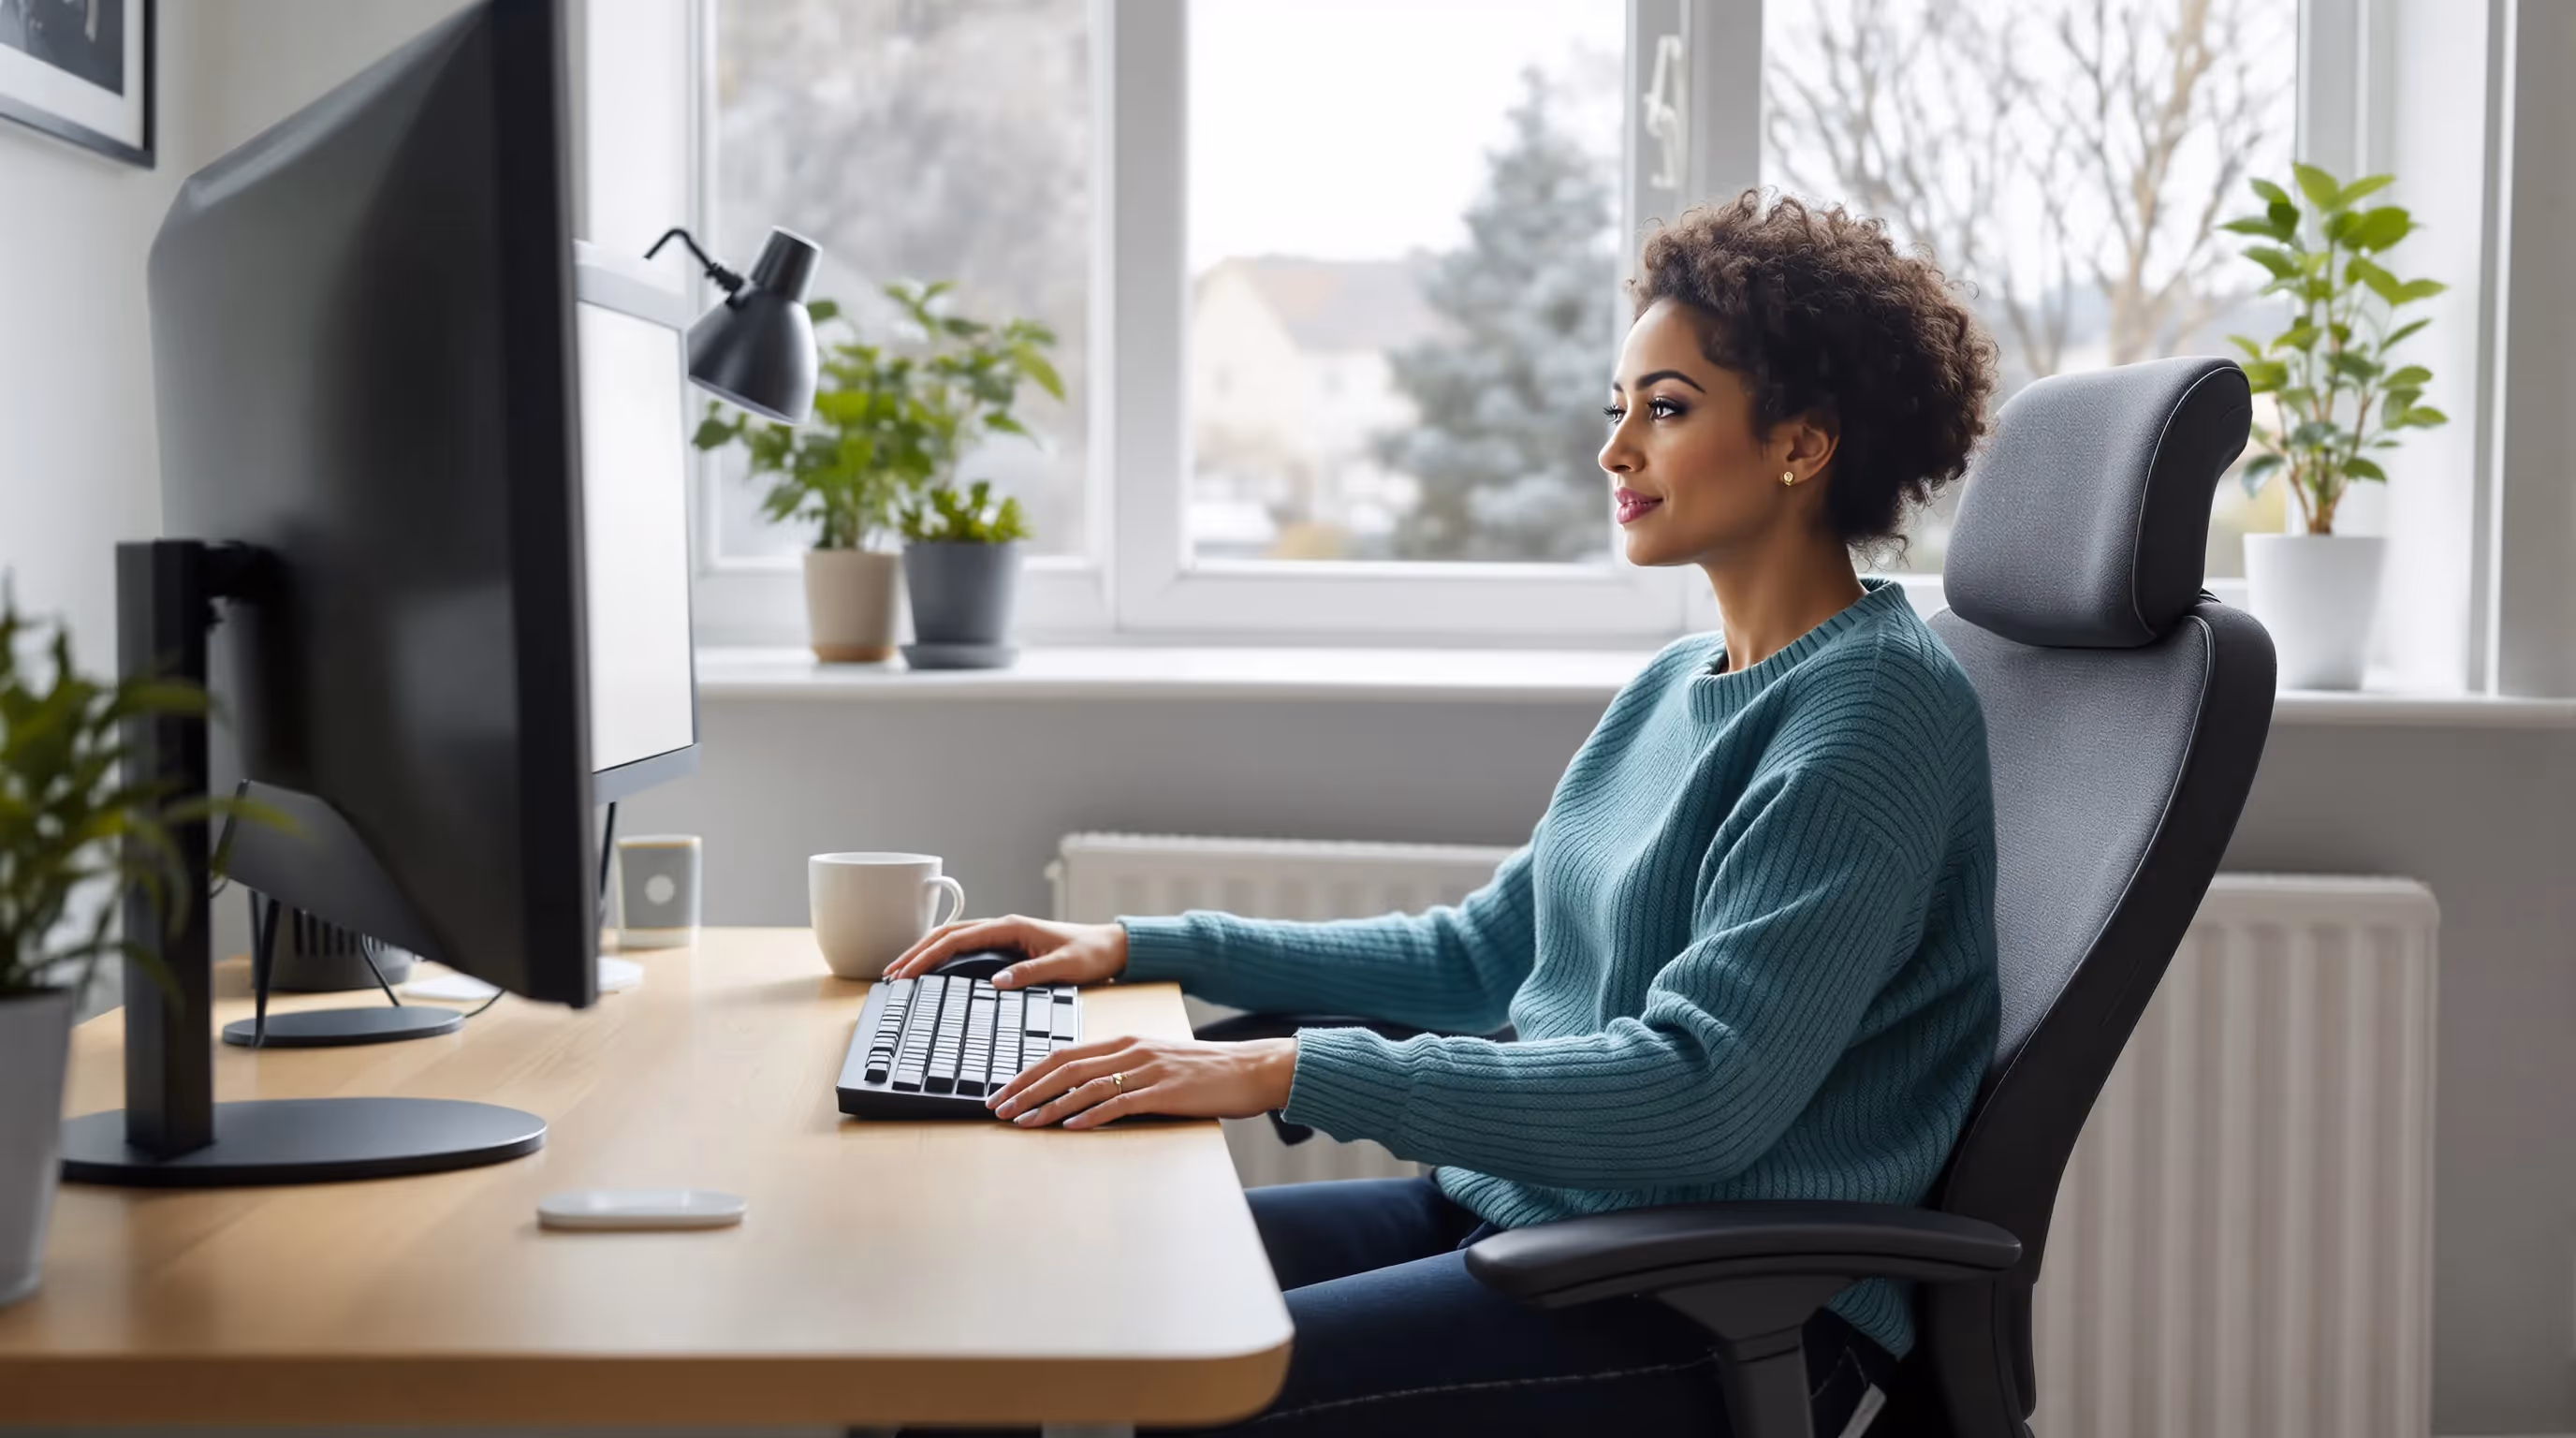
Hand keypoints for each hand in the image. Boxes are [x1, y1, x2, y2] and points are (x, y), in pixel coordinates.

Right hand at [882, 914, 1128, 988]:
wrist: (1111, 947)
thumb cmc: (1091, 953)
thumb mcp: (1064, 966)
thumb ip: (1031, 973)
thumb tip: (995, 983)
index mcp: (1011, 927)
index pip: (958, 939)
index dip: (928, 956)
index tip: (906, 973)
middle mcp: (1003, 927)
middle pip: (948, 935)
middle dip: (917, 952)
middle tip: (891, 974)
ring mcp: (1004, 935)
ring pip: (954, 939)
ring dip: (927, 952)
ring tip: (903, 971)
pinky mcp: (1008, 945)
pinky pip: (967, 947)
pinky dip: (944, 956)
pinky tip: (934, 970)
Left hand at [987, 1035, 1298, 1129]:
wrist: (1251, 1068)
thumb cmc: (1204, 1071)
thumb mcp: (1156, 1061)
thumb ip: (1122, 1071)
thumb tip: (1083, 1093)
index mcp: (1125, 1041)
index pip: (1063, 1054)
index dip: (1028, 1073)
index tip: (1003, 1091)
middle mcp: (1131, 1050)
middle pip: (1065, 1068)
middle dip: (1026, 1089)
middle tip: (998, 1108)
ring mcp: (1147, 1070)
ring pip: (1085, 1086)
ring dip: (1048, 1105)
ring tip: (1022, 1121)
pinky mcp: (1164, 1092)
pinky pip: (1120, 1103)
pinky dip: (1091, 1114)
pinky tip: (1071, 1125)